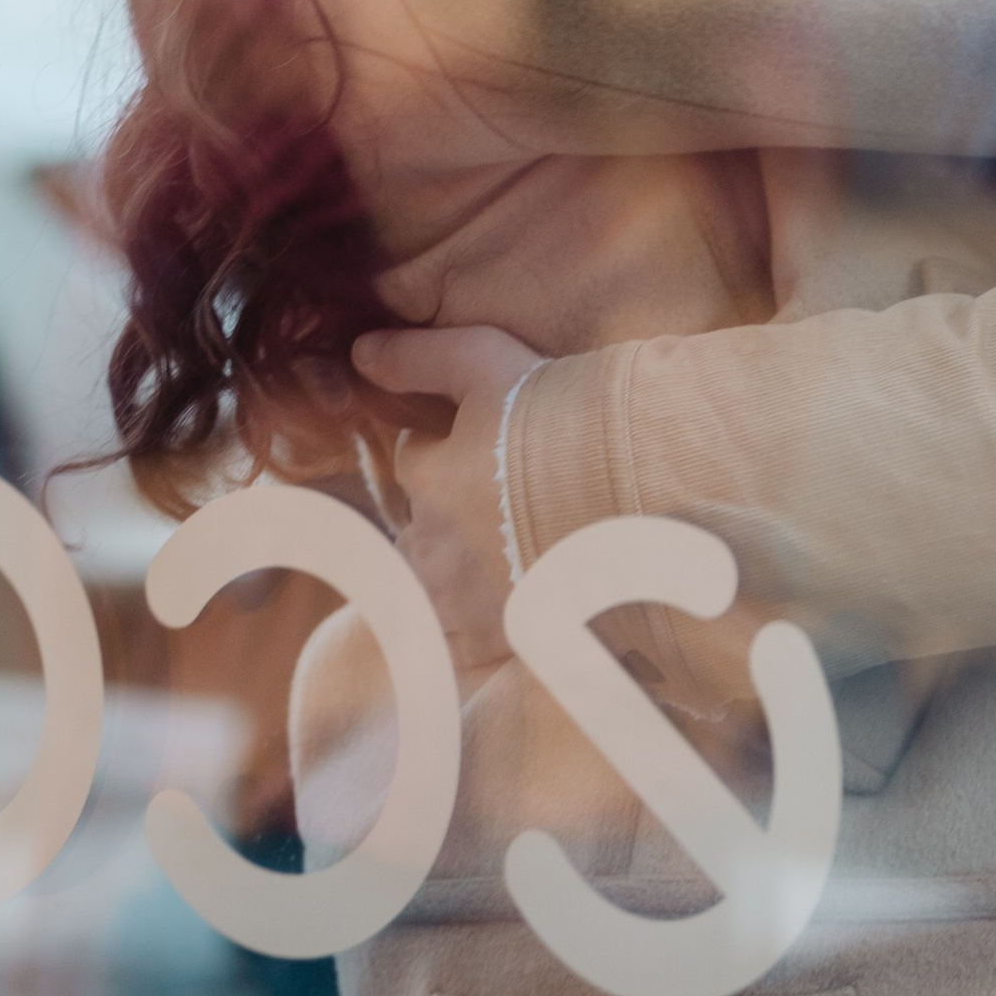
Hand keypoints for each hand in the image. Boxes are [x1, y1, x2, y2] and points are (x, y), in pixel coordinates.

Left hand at [349, 321, 543, 677]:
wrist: (635, 494)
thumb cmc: (564, 420)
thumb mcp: (488, 360)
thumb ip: (420, 356)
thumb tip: (360, 352)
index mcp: (428, 478)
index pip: (415, 460)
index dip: (445, 448)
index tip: (486, 443)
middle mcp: (430, 543)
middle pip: (419, 529)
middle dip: (445, 517)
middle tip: (501, 502)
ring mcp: (459, 599)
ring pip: (430, 586)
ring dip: (451, 573)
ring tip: (503, 555)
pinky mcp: (492, 640)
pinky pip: (454, 643)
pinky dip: (465, 629)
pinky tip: (500, 606)